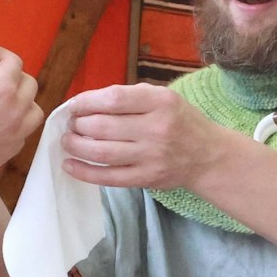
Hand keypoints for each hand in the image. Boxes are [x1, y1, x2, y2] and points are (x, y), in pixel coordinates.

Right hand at [0, 40, 42, 198]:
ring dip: (22, 101)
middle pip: (29, 83)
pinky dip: (16, 123)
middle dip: (14, 76)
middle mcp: (17, 109)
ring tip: (3, 100)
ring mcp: (17, 132)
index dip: (1, 54)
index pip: (14, 61)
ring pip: (33, 109)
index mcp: (3, 88)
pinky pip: (23, 131)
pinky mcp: (11, 150)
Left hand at [58, 84, 238, 190]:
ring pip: (102, 152)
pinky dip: (85, 172)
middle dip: (78, 125)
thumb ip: (131, 97)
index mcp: (160, 102)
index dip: (86, 102)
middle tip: (71, 125)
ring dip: (76, 146)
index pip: (114, 100)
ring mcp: (151, 156)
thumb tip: (88, 103)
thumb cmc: (182, 122)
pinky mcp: (147, 178)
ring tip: (67, 141)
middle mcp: (156, 129)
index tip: (73, 106)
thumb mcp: (165, 97)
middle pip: (103, 126)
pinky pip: (109, 177)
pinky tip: (70, 165)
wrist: (209, 157)